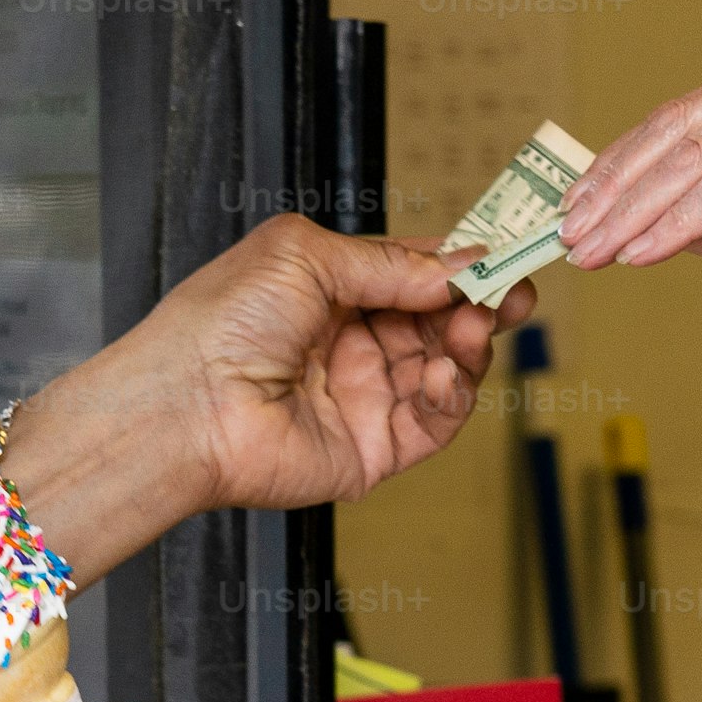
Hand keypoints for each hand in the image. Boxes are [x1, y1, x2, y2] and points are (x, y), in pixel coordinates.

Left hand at [13, 215, 522, 569]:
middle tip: (515, 291)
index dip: (462, 265)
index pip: (416, 274)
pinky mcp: (374, 449)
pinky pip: (436, 422)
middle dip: (482, 304)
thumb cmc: (219, 323)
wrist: (186, 404)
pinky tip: (444, 371)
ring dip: (471, 345)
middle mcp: (351, 344)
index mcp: (332, 292)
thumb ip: (389, 261)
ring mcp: (365, 398)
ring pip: (448, 369)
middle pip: (442, 322)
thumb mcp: (305, 255)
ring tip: (472, 326)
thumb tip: (459, 265)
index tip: (506, 252)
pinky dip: (453, 395)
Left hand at [553, 47, 701, 436]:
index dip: (619, 163)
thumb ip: (693, 208)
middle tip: (567, 232)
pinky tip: (636, 254)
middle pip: (678, 130)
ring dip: (630, 213)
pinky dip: (671, 226)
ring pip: (692, 162)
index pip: (682, 116)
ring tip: (590, 250)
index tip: (574, 204)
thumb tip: (617, 213)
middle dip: (613, 188)